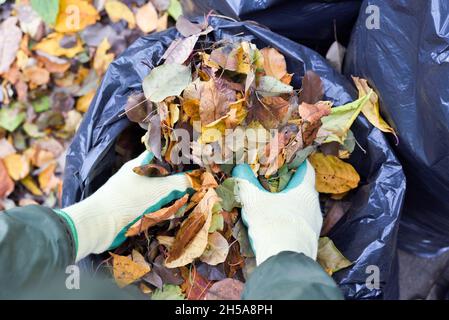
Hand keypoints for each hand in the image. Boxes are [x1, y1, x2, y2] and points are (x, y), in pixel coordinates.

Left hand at [56, 151, 191, 261]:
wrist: (99, 224)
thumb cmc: (129, 199)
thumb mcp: (160, 189)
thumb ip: (181, 183)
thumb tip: (198, 179)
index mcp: (141, 164)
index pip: (163, 156)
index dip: (179, 159)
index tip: (195, 166)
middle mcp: (137, 177)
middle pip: (163, 176)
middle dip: (179, 183)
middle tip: (193, 188)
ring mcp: (133, 194)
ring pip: (158, 193)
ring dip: (171, 199)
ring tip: (184, 203)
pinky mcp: (130, 210)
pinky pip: (151, 207)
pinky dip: (161, 211)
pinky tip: (168, 216)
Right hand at [232, 160, 321, 264]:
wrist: (285, 264)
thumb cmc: (273, 226)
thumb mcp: (254, 201)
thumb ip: (246, 182)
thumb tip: (239, 167)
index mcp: (306, 191)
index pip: (306, 168)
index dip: (294, 160)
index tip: (281, 157)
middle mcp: (314, 206)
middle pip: (302, 187)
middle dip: (286, 182)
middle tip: (269, 178)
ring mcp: (313, 225)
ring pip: (300, 206)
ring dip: (287, 202)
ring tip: (269, 200)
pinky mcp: (308, 240)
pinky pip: (298, 222)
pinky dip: (288, 217)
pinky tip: (274, 222)